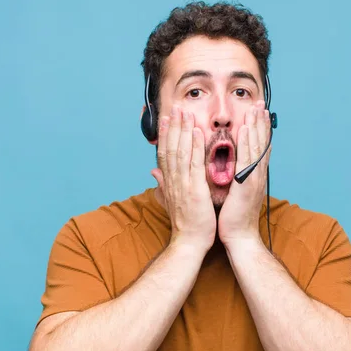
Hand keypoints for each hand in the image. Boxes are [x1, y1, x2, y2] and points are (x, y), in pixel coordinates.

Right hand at [151, 106, 216, 252]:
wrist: (190, 243)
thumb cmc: (186, 224)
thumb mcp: (171, 201)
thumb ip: (162, 184)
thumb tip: (153, 172)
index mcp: (169, 182)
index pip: (165, 153)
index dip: (165, 135)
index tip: (166, 119)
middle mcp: (173, 180)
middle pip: (171, 148)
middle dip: (173, 126)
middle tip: (175, 107)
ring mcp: (183, 184)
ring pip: (181, 152)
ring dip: (183, 130)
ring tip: (185, 113)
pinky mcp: (194, 189)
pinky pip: (194, 164)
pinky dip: (195, 147)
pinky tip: (197, 133)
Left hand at [218, 100, 270, 248]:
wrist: (238, 236)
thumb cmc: (232, 217)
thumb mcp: (232, 193)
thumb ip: (231, 176)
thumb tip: (229, 165)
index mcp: (252, 175)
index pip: (256, 147)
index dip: (258, 128)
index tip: (257, 112)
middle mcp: (257, 174)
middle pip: (260, 143)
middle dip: (260, 122)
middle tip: (260, 103)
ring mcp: (254, 178)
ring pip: (257, 146)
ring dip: (257, 126)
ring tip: (256, 108)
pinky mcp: (247, 184)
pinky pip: (248, 159)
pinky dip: (249, 142)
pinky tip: (247, 129)